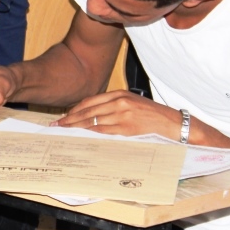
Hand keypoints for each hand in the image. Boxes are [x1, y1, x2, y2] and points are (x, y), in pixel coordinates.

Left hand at [52, 90, 182, 138]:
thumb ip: (114, 105)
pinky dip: (90, 133)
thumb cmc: (152, 114)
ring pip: (93, 121)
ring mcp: (122, 115)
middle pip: (88, 111)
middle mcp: (119, 103)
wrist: (171, 123)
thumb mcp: (132, 102)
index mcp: (119, 94)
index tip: (65, 115)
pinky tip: (82, 135)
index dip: (75, 109)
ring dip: (77, 126)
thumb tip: (93, 113)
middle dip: (71, 118)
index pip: (90, 101)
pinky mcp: (126, 128)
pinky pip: (103, 131)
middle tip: (58, 124)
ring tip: (65, 130)